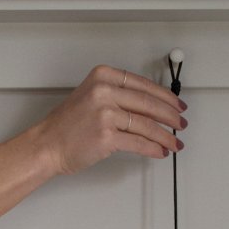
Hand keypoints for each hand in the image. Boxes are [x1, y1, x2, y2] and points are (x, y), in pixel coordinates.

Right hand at [34, 65, 187, 175]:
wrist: (47, 144)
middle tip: (180, 123)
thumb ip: (119, 96)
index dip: (165, 97)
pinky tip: (160, 151)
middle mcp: (104, 91)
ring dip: (165, 136)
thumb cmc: (67, 125)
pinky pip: (138, 142)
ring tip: (174, 142)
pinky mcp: (106, 136)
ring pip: (146, 125)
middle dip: (170, 116)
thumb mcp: (92, 97)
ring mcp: (105, 114)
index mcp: (103, 76)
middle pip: (149, 103)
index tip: (177, 104)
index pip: (144, 85)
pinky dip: (153, 148)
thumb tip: (150, 107)